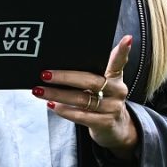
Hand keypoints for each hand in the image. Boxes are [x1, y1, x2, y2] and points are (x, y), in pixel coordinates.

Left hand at [33, 35, 137, 158]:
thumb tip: (63, 57)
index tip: (127, 38)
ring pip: (82, 99)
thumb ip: (91, 70)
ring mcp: (113, 108)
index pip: (119, 61)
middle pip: (90, 81)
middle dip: (64, 77)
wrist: (114, 128)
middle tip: (45, 74)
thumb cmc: (102, 99)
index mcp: (116, 77)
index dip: (123, 50)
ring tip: (40, 90)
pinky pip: (82, 116)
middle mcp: (117, 91)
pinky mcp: (105, 123)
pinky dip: (64, 110)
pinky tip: (52, 105)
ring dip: (57, 94)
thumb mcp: (103, 83)